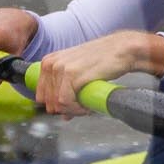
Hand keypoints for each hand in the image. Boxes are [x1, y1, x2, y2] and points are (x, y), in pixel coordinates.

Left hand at [31, 31, 163, 116]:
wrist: (121, 50)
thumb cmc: (102, 59)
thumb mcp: (77, 71)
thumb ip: (66, 90)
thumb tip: (62, 113)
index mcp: (49, 62)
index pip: (41, 95)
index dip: (56, 106)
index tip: (70, 107)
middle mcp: (51, 64)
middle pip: (49, 102)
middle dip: (65, 110)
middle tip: (81, 108)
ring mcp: (60, 69)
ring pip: (57, 104)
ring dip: (73, 110)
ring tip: (86, 106)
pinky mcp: (72, 76)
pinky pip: (67, 102)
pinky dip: (77, 109)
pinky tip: (88, 105)